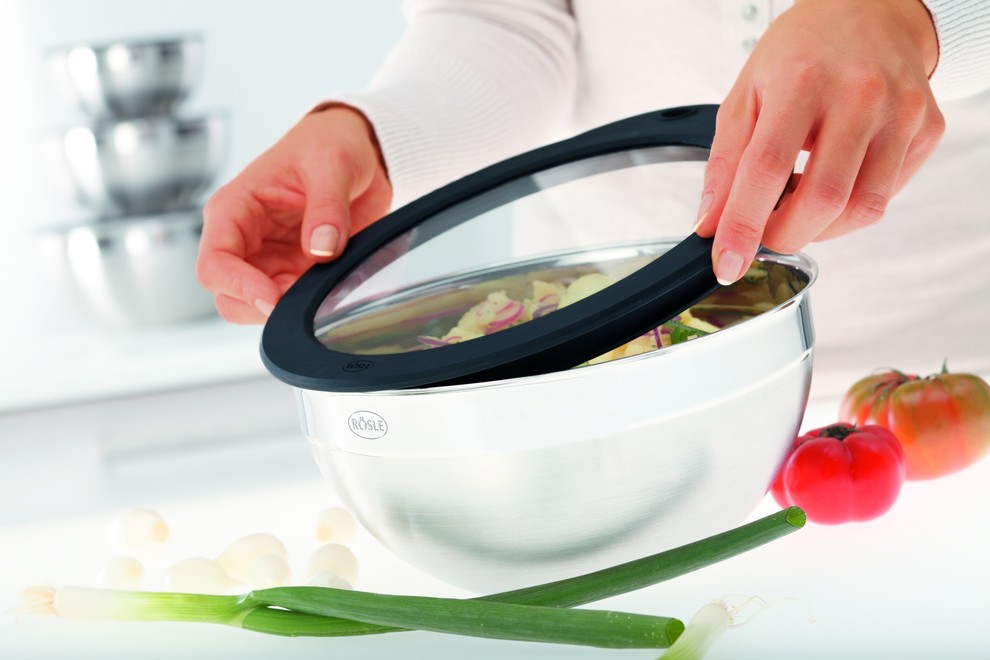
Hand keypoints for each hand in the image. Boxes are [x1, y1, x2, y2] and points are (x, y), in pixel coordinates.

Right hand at [196, 105, 391, 322]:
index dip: (237, 286)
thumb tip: (322, 249)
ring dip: (286, 309)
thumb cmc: (329, 144)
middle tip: (301, 302)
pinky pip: (291, 303)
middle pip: (227, 295)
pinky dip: (307, 306)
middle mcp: (244, 239)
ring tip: (321, 288)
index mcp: (235, 208)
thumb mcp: (331, 164)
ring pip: (256, 306)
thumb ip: (327, 207)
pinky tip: (330, 290)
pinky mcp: (296, 271)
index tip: (274, 297)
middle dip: (259, 306)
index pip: (214, 262)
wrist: (362, 151)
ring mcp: (269, 259)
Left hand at [695, 0, 943, 283]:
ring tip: (796, 206)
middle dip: (784, 236)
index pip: (767, 170)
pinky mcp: (926, 129)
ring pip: (861, 209)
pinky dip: (848, 210)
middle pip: (822, 200)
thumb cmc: (800, 54)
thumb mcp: (745, 96)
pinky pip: (885, 197)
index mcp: (803, 80)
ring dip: (818, 229)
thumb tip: (711, 224)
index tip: (727, 263)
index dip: (743, 226)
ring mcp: (901, 112)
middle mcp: (860, 94)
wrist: (868, 13)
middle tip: (764, 232)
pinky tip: (830, 185)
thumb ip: (724, 164)